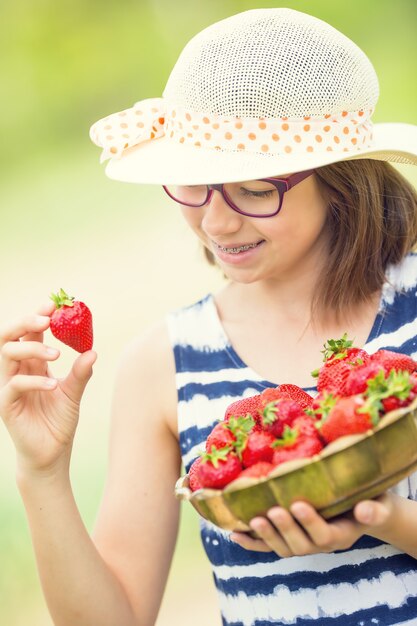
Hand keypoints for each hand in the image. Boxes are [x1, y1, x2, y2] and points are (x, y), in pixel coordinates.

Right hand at [0, 301, 96, 474]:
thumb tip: (92, 351)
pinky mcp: (6, 405)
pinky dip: (34, 380)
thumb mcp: (73, 393)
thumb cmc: (59, 422)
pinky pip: (14, 385)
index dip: (38, 316)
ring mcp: (8, 387)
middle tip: (47, 319)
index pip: (29, 333)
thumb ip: (81, 372)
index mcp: (32, 364)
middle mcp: (17, 371)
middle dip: (26, 322)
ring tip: (58, 354)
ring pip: (8, 355)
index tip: (54, 305)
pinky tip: (53, 384)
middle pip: (9, 337)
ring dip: (32, 349)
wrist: (52, 454)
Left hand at [230, 494, 393, 556]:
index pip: (324, 535)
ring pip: (283, 548)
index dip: (310, 522)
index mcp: (341, 535)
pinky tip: (234, 533)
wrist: (362, 509)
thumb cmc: (371, 500)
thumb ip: (374, 509)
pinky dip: (251, 543)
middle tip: (273, 511)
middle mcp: (320, 544)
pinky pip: (267, 548)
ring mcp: (303, 543)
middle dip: (285, 529)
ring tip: (254, 520)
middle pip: (301, 545)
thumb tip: (365, 510)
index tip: (298, 504)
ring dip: (267, 536)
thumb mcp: (379, 504)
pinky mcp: (289, 539)